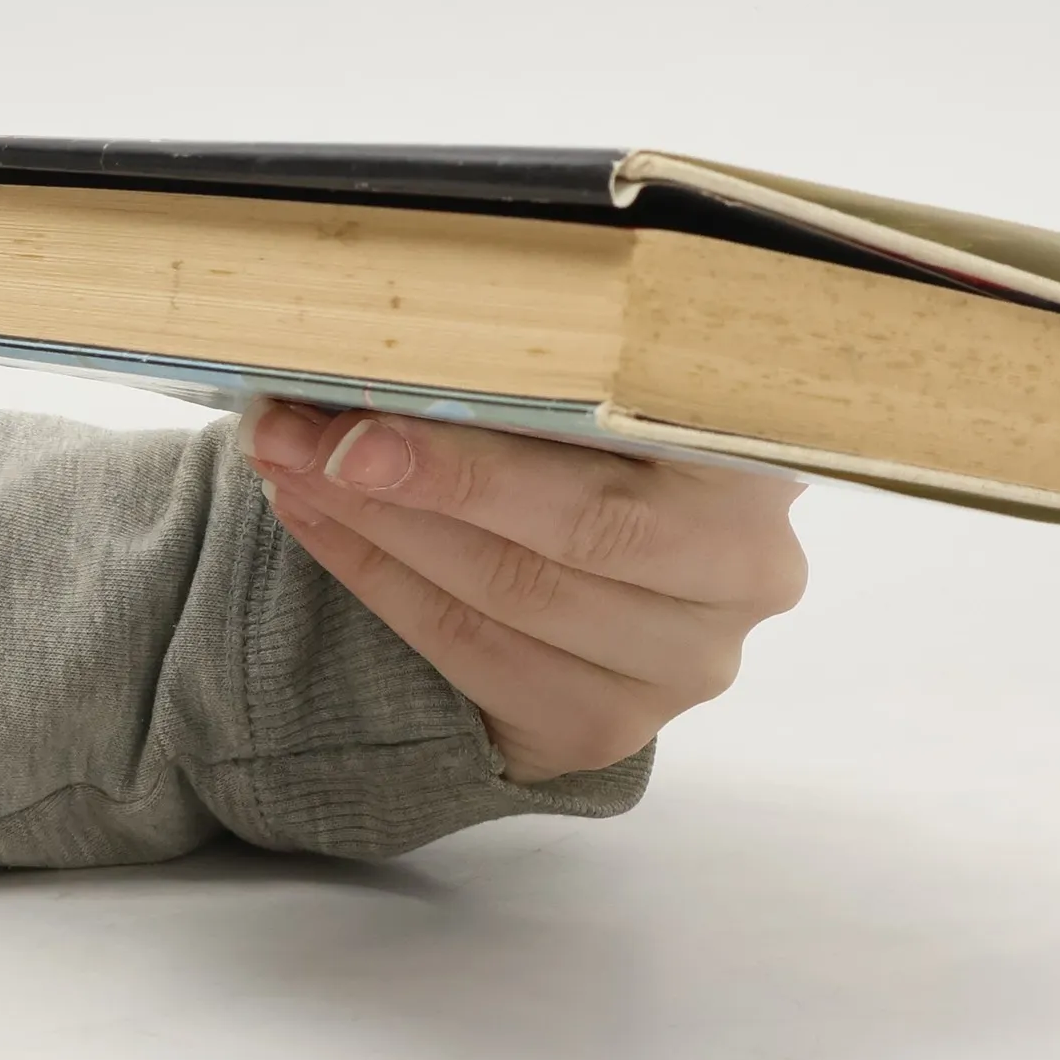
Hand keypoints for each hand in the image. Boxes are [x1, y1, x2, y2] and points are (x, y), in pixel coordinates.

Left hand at [235, 399, 808, 783]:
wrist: (646, 547)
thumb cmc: (617, 433)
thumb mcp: (615, 379)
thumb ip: (551, 364)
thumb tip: (401, 334)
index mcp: (768, 458)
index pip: (625, 453)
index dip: (490, 447)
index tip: (362, 414)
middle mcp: (752, 571)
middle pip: (568, 538)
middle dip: (414, 485)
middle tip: (300, 439)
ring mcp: (688, 664)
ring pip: (511, 599)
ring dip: (378, 531)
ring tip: (291, 468)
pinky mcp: (612, 725)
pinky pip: (478, 659)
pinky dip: (384, 586)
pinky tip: (325, 527)